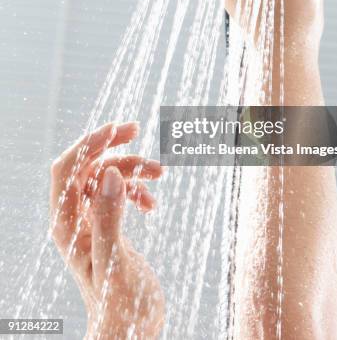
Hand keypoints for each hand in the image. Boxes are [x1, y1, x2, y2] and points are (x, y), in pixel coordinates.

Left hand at [50, 122, 164, 338]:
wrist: (132, 329)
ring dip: (132, 169)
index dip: (87, 144)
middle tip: (135, 128)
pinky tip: (152, 202)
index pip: (67, 170)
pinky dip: (137, 190)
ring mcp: (92, 223)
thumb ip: (108, 216)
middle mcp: (75, 220)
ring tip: (159, 173)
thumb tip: (109, 172)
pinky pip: (120, 195)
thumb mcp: (114, 260)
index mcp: (67, 226)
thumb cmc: (119, 305)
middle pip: (86, 167)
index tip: (115, 129)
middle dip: (110, 147)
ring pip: (107, 178)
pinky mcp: (108, 228)